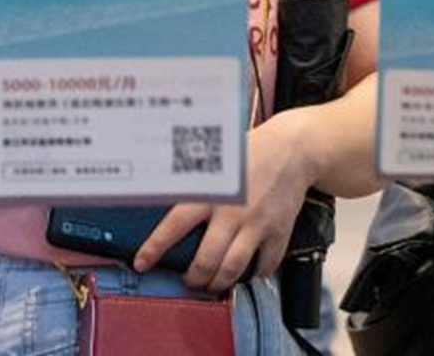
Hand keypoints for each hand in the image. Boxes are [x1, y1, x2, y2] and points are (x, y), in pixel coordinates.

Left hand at [134, 114, 313, 293]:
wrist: (291, 149)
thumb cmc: (247, 154)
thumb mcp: (213, 160)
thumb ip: (191, 181)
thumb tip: (155, 190)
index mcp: (210, 192)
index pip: (174, 226)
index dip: (155, 248)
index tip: (141, 263)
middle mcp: (232, 212)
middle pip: (206, 260)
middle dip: (194, 278)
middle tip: (189, 281)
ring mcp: (257, 224)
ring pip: (232, 269)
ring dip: (219, 284)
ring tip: (212, 285)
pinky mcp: (279, 231)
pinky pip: (266, 265)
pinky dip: (255, 274)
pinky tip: (248, 273)